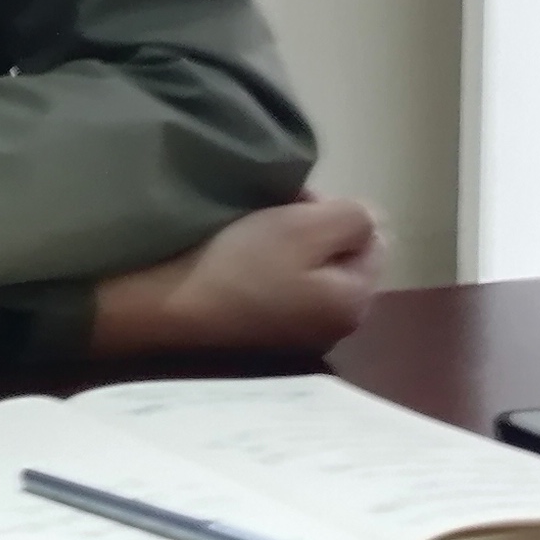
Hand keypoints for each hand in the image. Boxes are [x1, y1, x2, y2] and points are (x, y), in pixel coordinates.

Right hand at [89, 194, 383, 357]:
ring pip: (309, 272)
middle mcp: (336, 327)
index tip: (290, 203)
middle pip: (339, 258)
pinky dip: (265, 271)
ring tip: (248, 234)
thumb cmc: (239, 263)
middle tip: (268, 215)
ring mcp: (298, 335)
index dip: (334, 210)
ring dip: (287, 249)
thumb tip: (367, 220)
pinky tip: (236, 262)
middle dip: (312, 231)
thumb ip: (352, 218)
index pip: (373, 239)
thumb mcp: (304, 227)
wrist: (166, 306)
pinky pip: (280, 289)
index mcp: (354, 301)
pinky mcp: (263, 335)